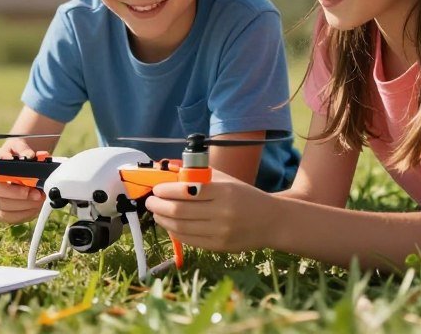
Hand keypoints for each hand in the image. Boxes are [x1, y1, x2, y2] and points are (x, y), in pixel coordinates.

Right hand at [0, 138, 45, 223]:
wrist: (12, 163)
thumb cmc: (12, 155)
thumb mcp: (16, 146)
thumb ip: (22, 148)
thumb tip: (30, 156)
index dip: (12, 191)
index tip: (29, 188)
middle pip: (0, 202)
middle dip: (23, 200)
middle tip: (39, 194)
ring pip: (6, 212)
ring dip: (26, 207)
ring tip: (40, 199)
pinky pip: (11, 219)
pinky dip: (26, 214)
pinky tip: (35, 206)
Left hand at [146, 169, 276, 252]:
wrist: (271, 221)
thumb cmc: (244, 195)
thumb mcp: (225, 180)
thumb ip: (199, 176)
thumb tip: (169, 173)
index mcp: (222, 191)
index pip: (186, 191)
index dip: (165, 191)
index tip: (156, 189)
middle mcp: (221, 213)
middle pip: (179, 212)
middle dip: (158, 206)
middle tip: (150, 202)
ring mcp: (220, 232)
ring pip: (181, 228)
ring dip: (163, 220)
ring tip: (157, 213)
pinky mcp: (219, 247)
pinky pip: (190, 240)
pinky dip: (175, 232)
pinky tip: (170, 225)